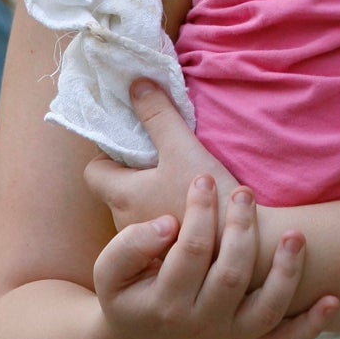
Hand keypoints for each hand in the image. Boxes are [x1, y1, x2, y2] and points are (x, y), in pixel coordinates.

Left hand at [86, 79, 241, 230]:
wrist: (246, 244)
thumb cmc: (209, 195)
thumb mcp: (182, 147)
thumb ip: (157, 115)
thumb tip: (136, 84)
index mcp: (122, 196)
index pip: (93, 172)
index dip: (108, 156)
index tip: (133, 146)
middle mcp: (125, 223)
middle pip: (116, 190)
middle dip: (132, 173)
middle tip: (160, 158)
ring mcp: (147, 243)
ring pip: (137, 210)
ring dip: (151, 195)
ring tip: (180, 180)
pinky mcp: (167, 255)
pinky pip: (156, 229)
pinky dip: (166, 214)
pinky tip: (190, 206)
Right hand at [92, 175, 338, 338]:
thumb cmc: (127, 293)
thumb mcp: (109, 271)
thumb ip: (130, 244)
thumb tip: (167, 223)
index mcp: (166, 303)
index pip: (190, 251)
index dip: (200, 212)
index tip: (203, 181)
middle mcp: (202, 324)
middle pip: (231, 275)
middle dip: (242, 229)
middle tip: (244, 192)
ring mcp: (231, 337)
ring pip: (266, 308)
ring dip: (286, 272)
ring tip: (297, 234)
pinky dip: (311, 322)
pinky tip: (331, 299)